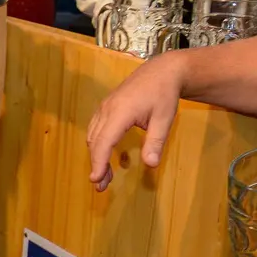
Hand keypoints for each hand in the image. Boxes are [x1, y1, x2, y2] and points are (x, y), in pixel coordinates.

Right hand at [85, 54, 185, 189]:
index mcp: (120, 112)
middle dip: (96, 164)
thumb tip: (150, 165)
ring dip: (96, 155)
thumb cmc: (164, 94)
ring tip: (104, 174)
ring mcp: (104, 107)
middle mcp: (107, 109)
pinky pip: (95, 128)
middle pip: (94, 141)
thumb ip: (155, 142)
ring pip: (92, 135)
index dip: (98, 162)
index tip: (96, 179)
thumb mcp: (164, 120)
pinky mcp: (106, 107)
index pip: (103, 141)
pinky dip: (97, 144)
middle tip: (102, 186)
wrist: (161, 71)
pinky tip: (104, 154)